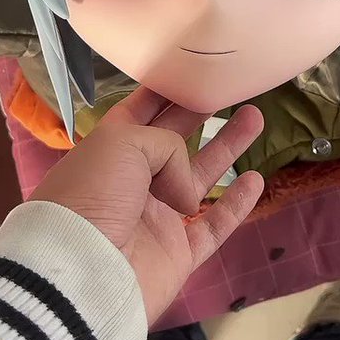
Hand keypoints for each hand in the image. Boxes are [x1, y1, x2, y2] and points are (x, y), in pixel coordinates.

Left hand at [31, 88, 264, 322]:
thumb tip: (186, 189)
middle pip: (175, 140)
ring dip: (228, 147)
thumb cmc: (94, 194)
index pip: (141, 112)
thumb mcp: (124, 143)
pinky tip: (255, 179)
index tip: (191, 69)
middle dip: (200, 113)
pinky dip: (236, 204)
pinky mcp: (177, 253)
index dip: (164, 91)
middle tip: (230, 89)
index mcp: (111, 149)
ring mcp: (157, 217)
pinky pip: (214, 225)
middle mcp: (134, 180)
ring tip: (256, 117)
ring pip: (201, 176)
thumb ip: (166, 144)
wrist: (84, 271)